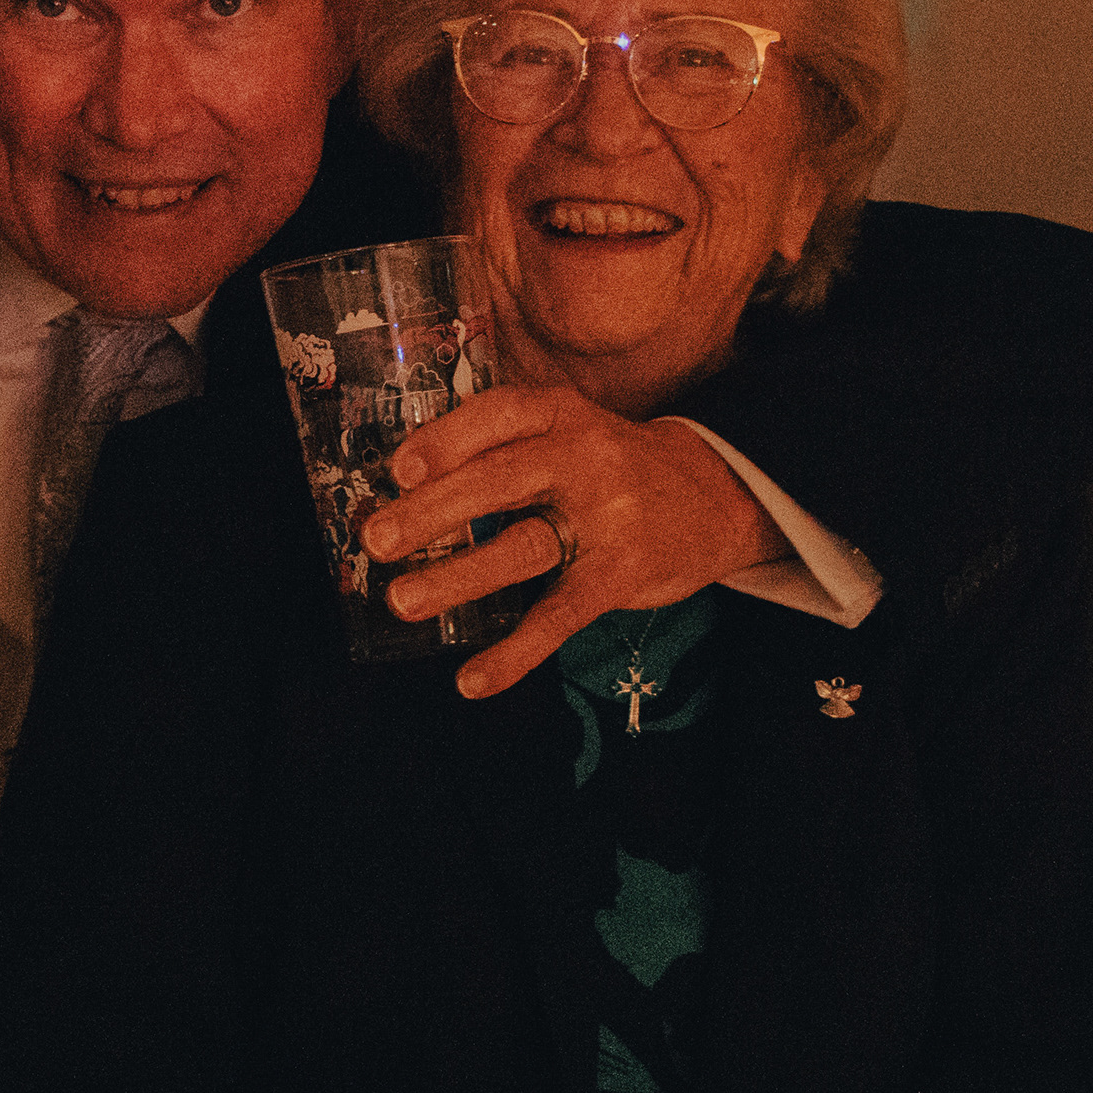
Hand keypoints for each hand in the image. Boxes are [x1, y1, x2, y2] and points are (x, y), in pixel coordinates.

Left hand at [356, 384, 786, 698]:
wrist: (716, 493)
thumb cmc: (610, 463)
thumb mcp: (566, 430)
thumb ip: (500, 448)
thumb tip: (403, 491)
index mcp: (560, 414)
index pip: (497, 415)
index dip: (445, 441)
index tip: (398, 469)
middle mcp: (583, 458)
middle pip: (498, 483)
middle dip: (430, 513)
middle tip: (375, 541)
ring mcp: (605, 518)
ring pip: (522, 548)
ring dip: (457, 578)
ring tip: (402, 601)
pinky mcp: (621, 574)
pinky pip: (558, 616)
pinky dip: (514, 653)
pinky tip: (473, 679)